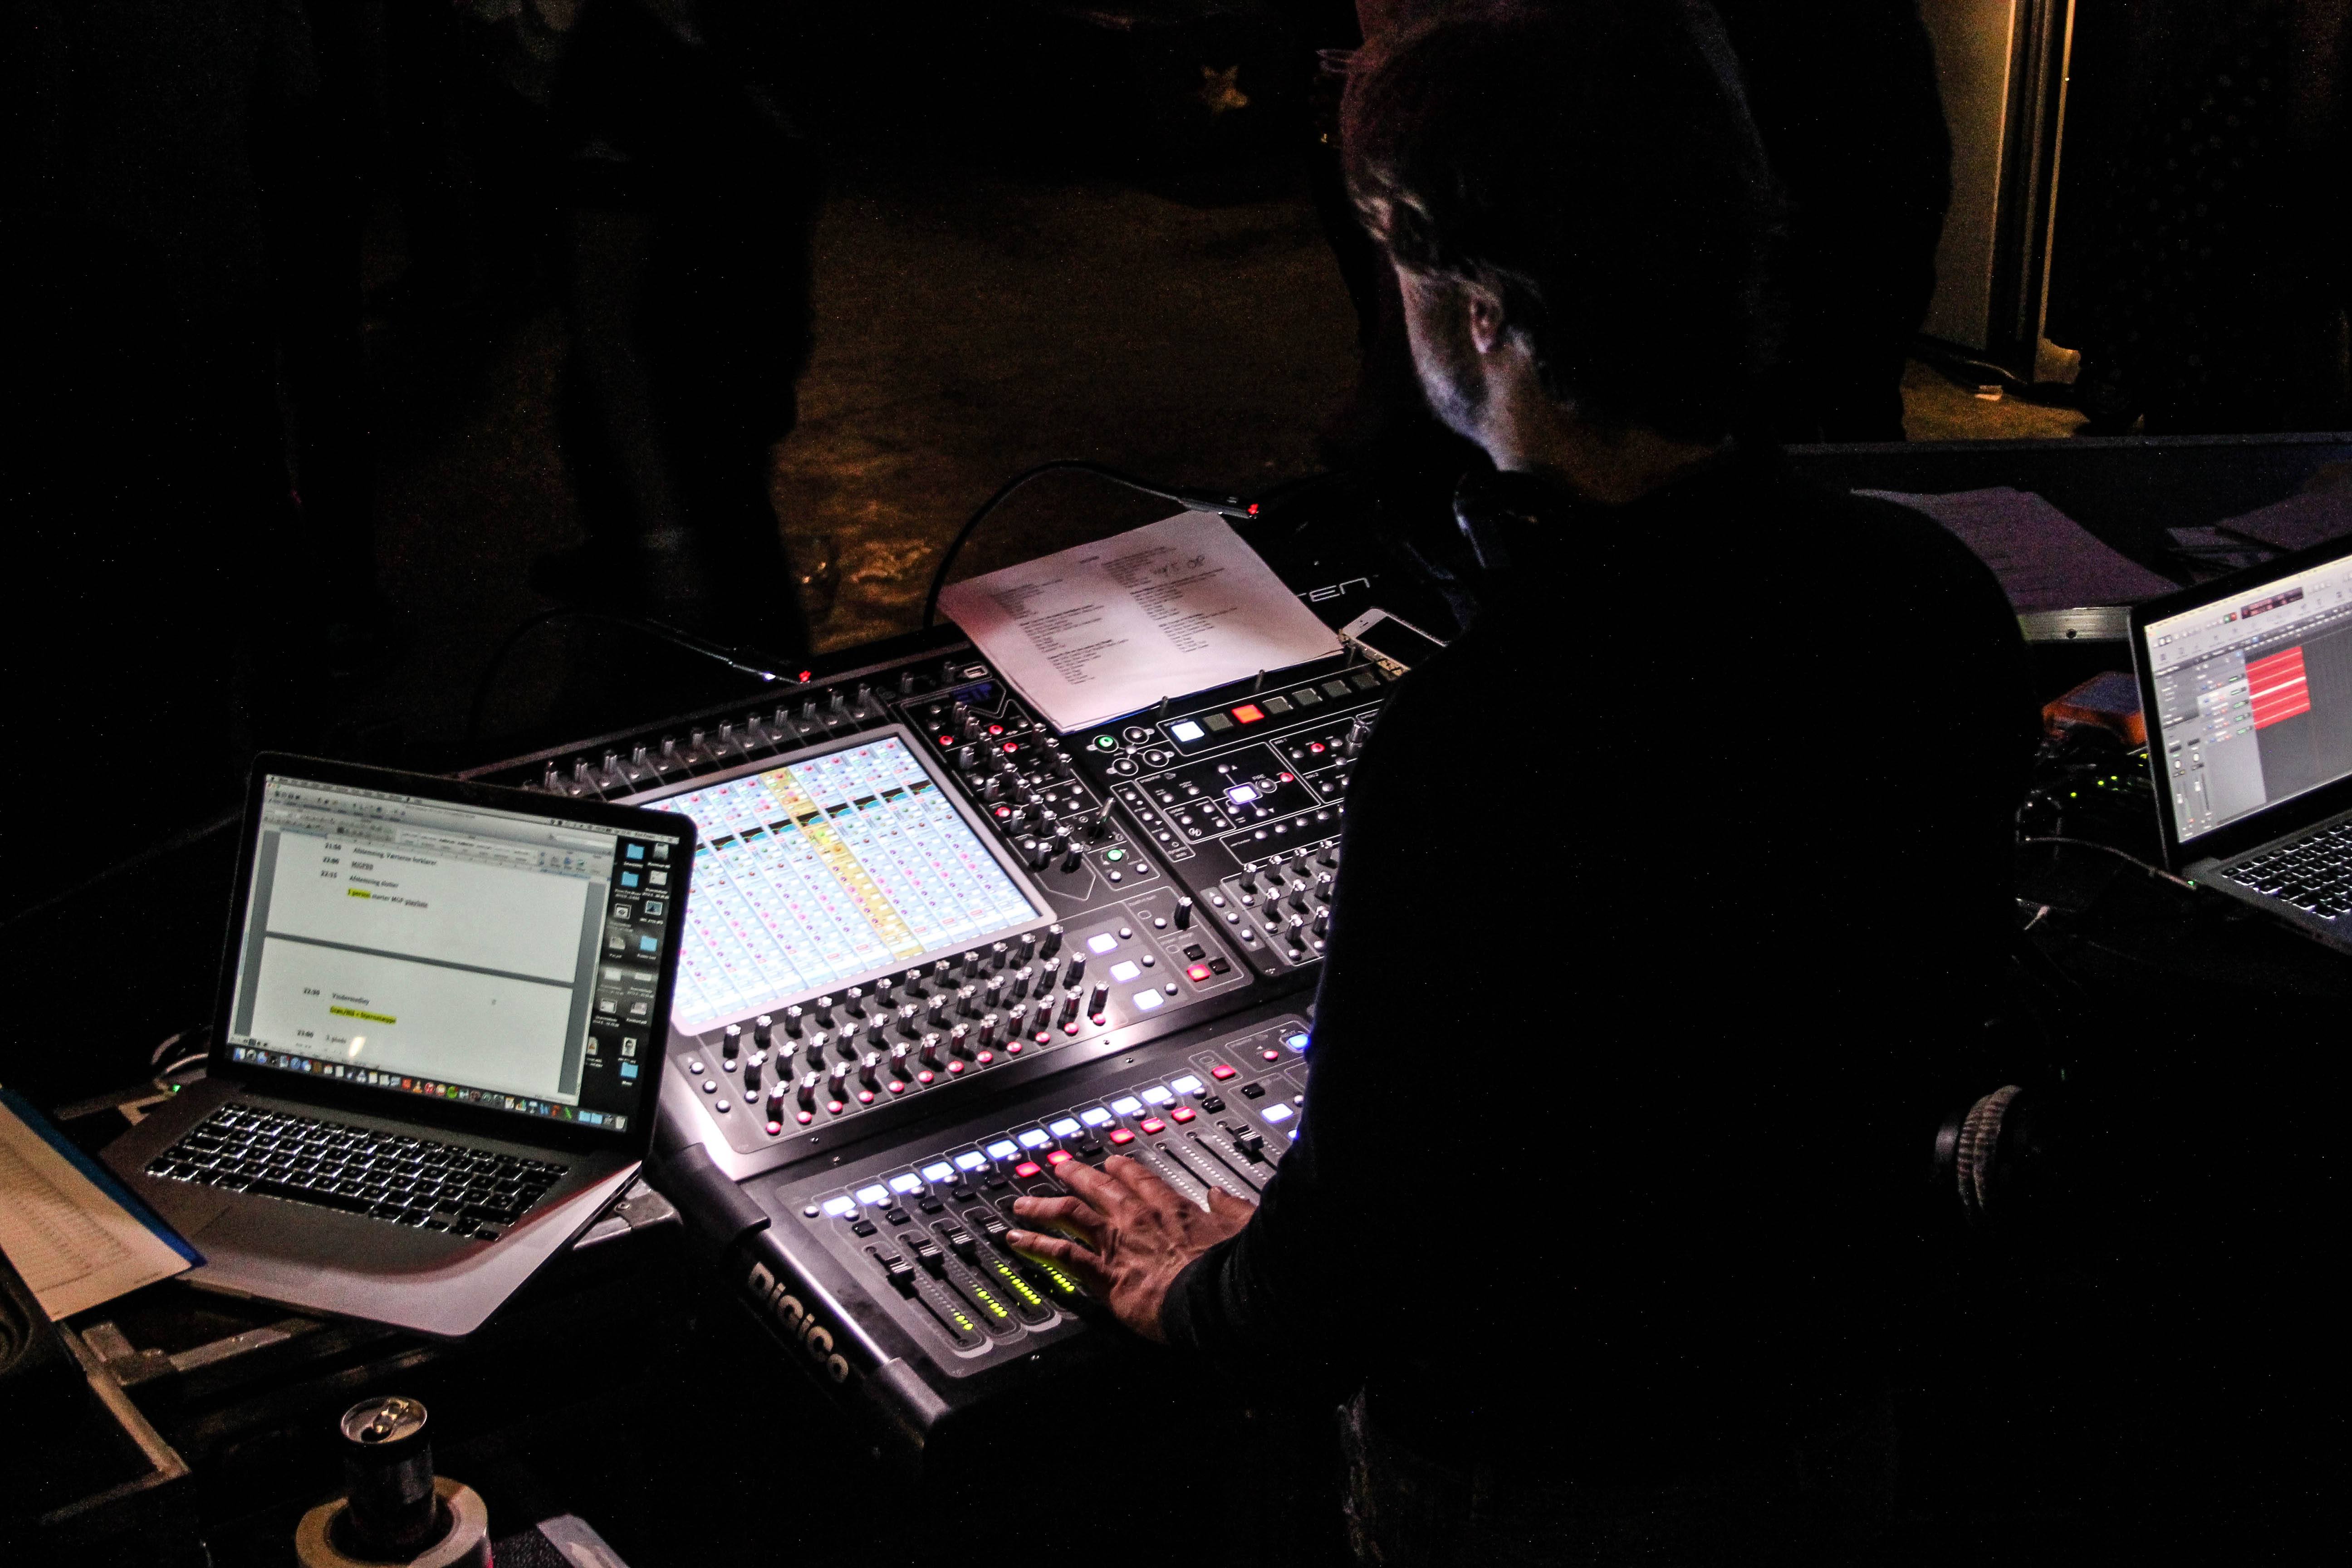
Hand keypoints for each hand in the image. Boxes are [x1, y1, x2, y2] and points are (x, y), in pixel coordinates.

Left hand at [1008, 1158, 1252, 1341]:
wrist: (1217, 1297)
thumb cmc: (1231, 1266)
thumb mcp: (1240, 1225)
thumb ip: (1229, 1207)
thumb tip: (1222, 1195)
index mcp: (1171, 1206)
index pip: (1139, 1178)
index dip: (1122, 1168)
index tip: (1111, 1162)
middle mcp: (1138, 1218)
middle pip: (1098, 1187)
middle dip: (1075, 1175)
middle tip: (1058, 1167)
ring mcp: (1117, 1243)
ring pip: (1071, 1213)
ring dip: (1044, 1206)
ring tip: (1022, 1203)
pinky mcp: (1105, 1274)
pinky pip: (1062, 1255)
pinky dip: (1037, 1245)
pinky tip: (1017, 1241)